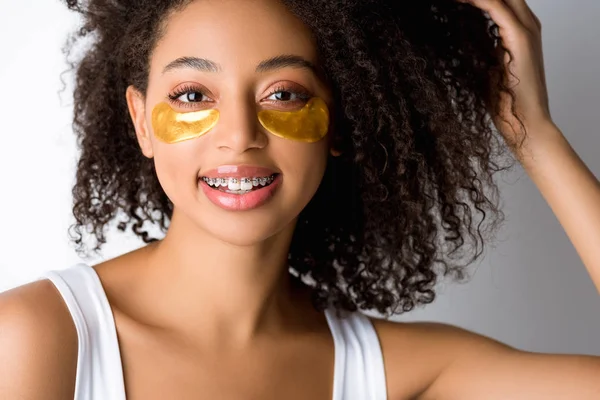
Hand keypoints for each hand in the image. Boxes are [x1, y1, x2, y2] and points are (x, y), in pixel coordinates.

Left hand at [459, 0, 552, 148]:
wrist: (524, 122)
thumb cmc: (504, 101)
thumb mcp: (488, 66)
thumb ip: (480, 48)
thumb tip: (458, 39)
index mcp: (520, 30)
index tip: (451, 1)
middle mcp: (527, 25)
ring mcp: (526, 29)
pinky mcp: (520, 38)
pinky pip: (495, 6)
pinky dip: (476, 1)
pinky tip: (458, 0)